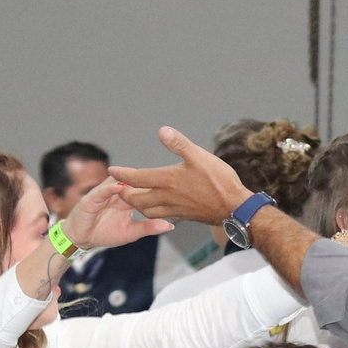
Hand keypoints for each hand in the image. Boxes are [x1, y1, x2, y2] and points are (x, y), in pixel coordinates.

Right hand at [59, 177, 173, 251]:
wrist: (81, 238)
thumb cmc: (105, 233)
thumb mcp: (130, 233)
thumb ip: (148, 227)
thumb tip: (171, 226)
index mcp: (127, 200)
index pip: (144, 190)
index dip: (157, 188)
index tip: (173, 185)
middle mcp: (117, 194)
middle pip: (133, 182)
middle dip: (146, 179)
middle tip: (162, 175)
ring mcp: (104, 194)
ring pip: (118, 182)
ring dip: (128, 179)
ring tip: (142, 177)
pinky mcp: (91, 198)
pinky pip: (101, 191)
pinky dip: (109, 189)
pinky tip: (119, 187)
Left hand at [110, 127, 254, 226]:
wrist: (234, 208)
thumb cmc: (219, 181)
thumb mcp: (200, 157)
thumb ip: (179, 144)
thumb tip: (162, 131)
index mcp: (167, 180)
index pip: (136, 178)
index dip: (122, 174)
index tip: (112, 171)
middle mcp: (167, 197)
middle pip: (136, 199)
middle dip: (124, 193)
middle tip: (120, 186)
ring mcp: (174, 208)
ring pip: (146, 210)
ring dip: (136, 204)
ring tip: (134, 196)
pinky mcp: (183, 215)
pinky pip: (160, 216)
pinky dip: (151, 211)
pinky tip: (155, 206)